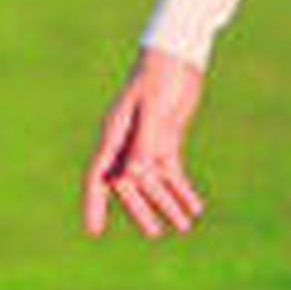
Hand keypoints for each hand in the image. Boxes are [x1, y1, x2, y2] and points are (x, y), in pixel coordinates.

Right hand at [82, 47, 207, 238]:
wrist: (178, 56)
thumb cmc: (161, 76)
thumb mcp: (154, 108)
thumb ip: (145, 141)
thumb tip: (136, 176)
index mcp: (114, 134)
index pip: (98, 176)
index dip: (95, 205)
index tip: (94, 231)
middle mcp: (127, 143)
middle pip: (128, 185)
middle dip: (141, 210)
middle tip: (155, 234)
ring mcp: (147, 142)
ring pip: (154, 182)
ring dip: (169, 203)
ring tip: (185, 225)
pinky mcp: (167, 139)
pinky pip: (172, 171)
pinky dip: (182, 189)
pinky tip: (195, 205)